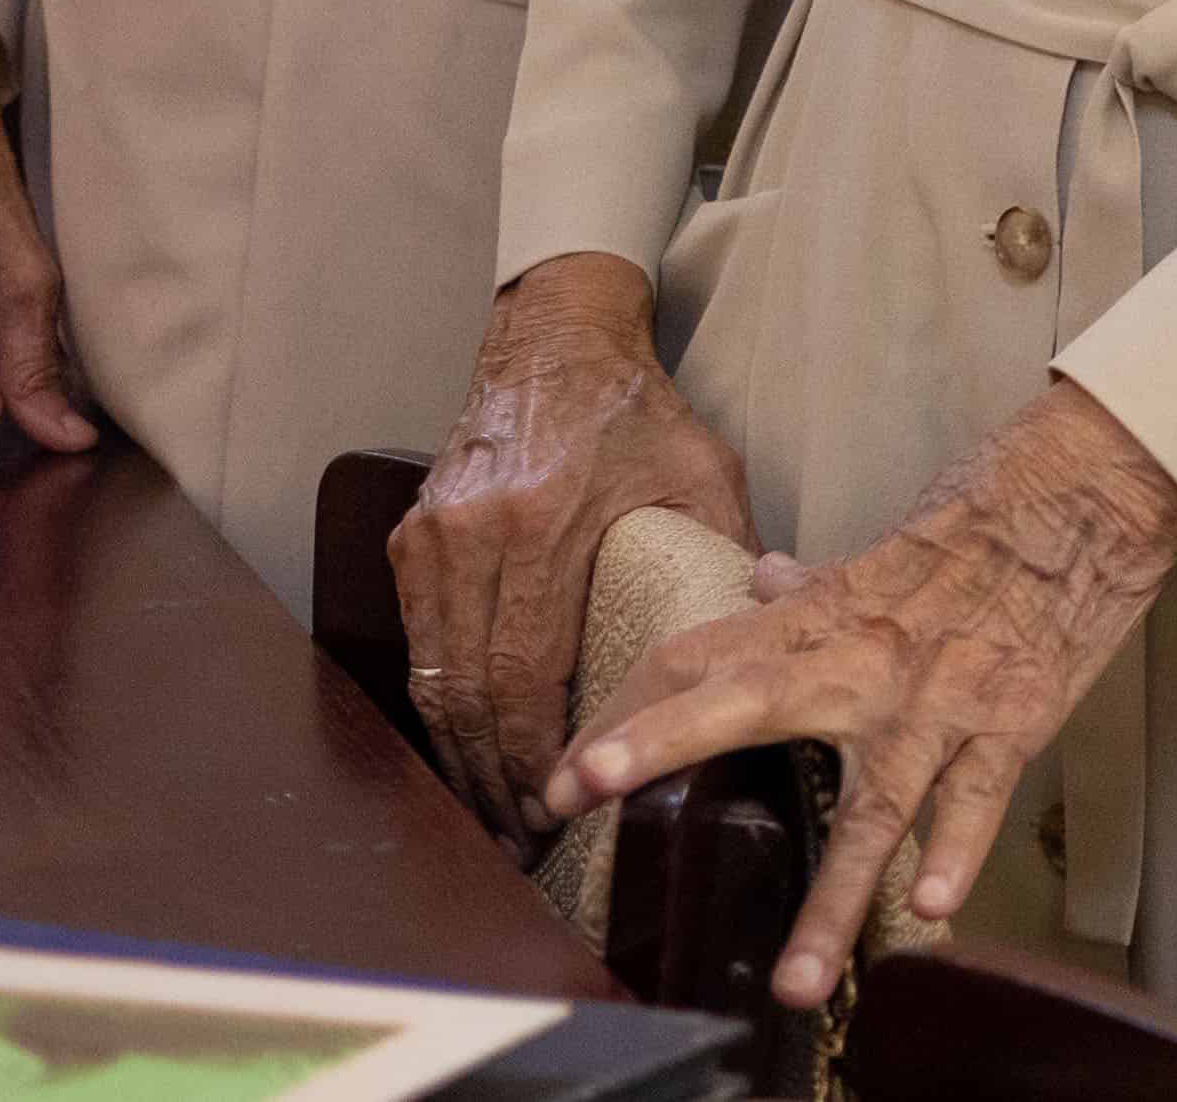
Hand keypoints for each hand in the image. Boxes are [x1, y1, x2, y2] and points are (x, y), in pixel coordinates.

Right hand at [394, 252, 759, 826]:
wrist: (555, 338)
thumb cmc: (637, 410)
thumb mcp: (704, 473)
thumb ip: (725, 555)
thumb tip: (766, 641)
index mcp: (544, 524)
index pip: (525, 672)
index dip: (532, 755)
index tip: (554, 808)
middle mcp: (473, 536)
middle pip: (469, 692)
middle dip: (492, 778)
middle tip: (523, 837)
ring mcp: (431, 538)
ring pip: (434, 678)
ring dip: (461, 755)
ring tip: (495, 814)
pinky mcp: (410, 539)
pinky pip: (420, 645)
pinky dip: (444, 704)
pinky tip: (470, 747)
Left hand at [544, 381, 1176, 1007]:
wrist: (1086, 495)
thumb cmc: (983, 521)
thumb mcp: (883, 554)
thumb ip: (814, 587)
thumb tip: (759, 580)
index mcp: (823, 619)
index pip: (697, 658)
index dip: (623, 713)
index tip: (561, 777)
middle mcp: (863, 662)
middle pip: (740, 697)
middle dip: (655, 742)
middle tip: (577, 790)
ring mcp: (936, 699)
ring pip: (873, 804)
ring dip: (833, 897)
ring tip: (796, 979)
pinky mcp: (1009, 721)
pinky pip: (976, 797)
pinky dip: (955, 850)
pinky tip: (931, 906)